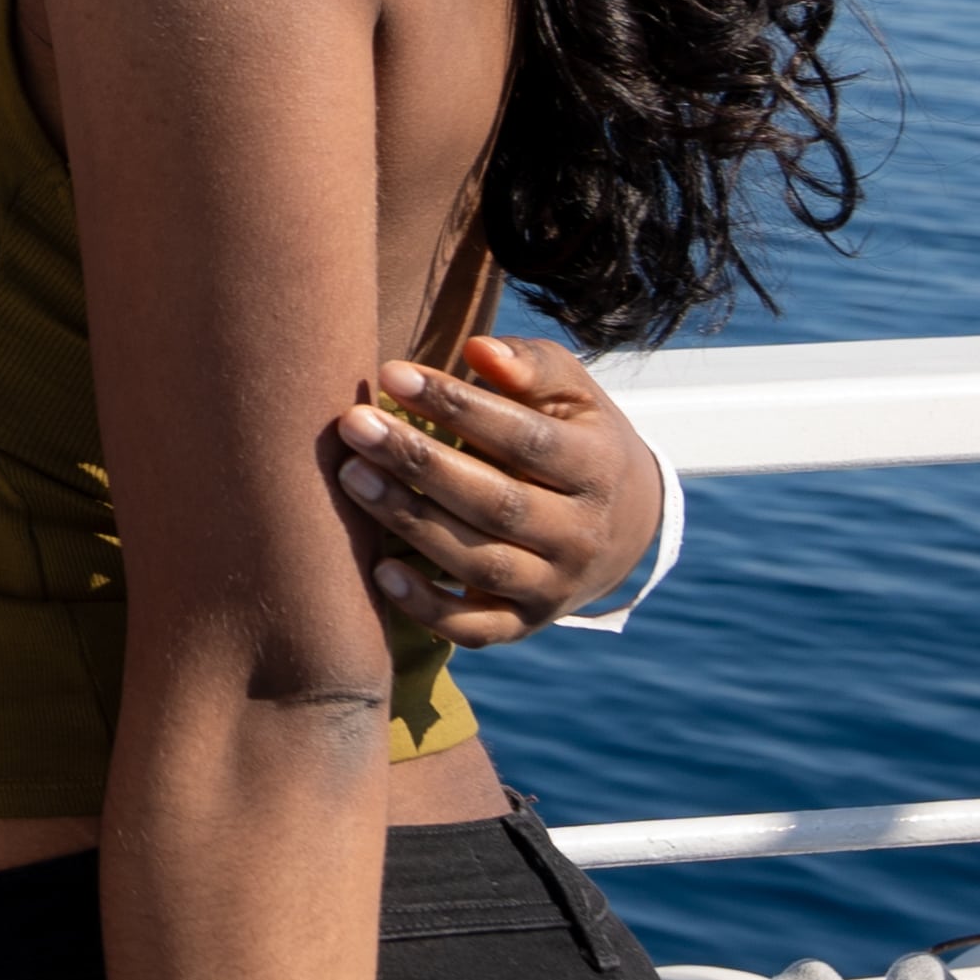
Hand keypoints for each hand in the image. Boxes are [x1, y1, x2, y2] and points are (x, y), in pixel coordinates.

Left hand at [331, 335, 669, 649]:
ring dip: (411, 524)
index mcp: (597, 469)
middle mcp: (580, 536)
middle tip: (354, 425)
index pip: (523, 439)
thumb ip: (531, 367)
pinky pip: (476, 629)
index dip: (458, 406)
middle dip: (420, 463)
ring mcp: (553, 587)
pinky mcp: (525, 623)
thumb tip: (479, 350)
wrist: (627, 526)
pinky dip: (429, 609)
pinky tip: (380, 572)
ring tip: (352, 476)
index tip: (391, 374)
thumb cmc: (576, 438)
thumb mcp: (573, 395)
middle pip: (497, 504)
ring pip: (479, 565)